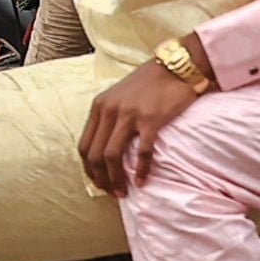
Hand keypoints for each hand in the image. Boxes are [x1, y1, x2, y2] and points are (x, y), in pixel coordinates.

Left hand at [78, 53, 204, 194]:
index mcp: (99, 106)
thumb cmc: (149, 84)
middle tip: (111, 193)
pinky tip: (142, 181)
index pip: (84, 145)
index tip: (98, 182)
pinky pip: (142, 152)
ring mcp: (129, 115)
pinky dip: (140, 170)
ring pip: (112, 156)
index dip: (88, 168)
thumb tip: (106, 148)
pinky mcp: (150, 120)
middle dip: (100, 179)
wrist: (175, 67)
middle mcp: (109, 110)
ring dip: (116, 179)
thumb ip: (110, 116)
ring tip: (123, 193)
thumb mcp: (119, 96)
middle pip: (95, 155)